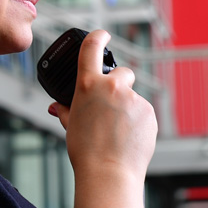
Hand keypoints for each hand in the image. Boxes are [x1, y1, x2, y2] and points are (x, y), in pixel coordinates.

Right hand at [49, 30, 156, 180]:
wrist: (109, 172)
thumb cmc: (86, 152)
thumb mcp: (71, 127)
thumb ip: (67, 110)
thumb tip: (57, 106)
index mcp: (88, 86)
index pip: (92, 48)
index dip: (98, 37)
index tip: (103, 35)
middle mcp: (113, 87)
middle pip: (122, 72)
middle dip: (118, 84)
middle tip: (110, 106)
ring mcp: (134, 99)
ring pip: (133, 97)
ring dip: (127, 108)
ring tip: (116, 132)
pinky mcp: (149, 113)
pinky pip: (143, 112)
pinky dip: (137, 121)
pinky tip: (127, 138)